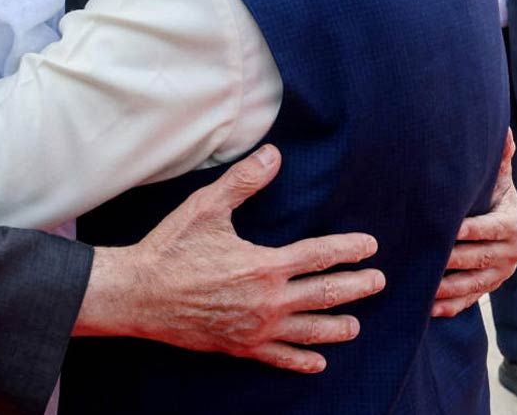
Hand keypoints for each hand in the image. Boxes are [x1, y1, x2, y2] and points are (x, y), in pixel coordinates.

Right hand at [75, 144, 383, 373]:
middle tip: (378, 282)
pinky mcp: (238, 347)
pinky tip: (318, 362)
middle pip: (324, 295)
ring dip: (337, 326)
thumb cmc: (172, 247)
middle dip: (355, 287)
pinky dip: (301, 360)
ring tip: (356, 325)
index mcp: (264, 266)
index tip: (370, 247)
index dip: (348, 250)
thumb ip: (244, 181)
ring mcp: (254, 329)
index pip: (319, 256)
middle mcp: (267, 301)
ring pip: (309, 330)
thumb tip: (274, 154)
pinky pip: (279, 357)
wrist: (139, 295)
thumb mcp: (207, 206)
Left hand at [432, 131, 516, 316]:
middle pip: (479, 258)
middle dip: (452, 259)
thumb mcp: (497, 177)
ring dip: (448, 287)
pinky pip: (469, 302)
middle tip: (424, 256)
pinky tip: (429, 308)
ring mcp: (499, 275)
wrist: (500, 224)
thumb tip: (505, 129)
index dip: (472, 230)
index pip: (492, 228)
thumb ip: (500, 158)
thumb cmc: (490, 194)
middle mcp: (510, 253)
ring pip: (473, 285)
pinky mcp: (487, 290)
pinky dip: (450, 306)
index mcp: (513, 224)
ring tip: (422, 286)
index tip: (450, 228)